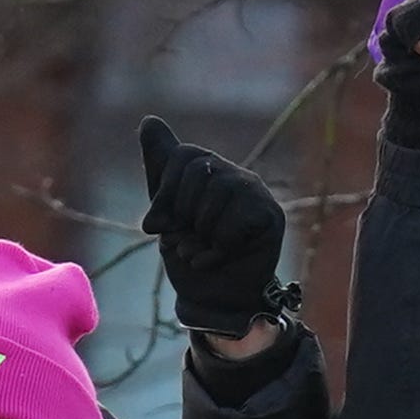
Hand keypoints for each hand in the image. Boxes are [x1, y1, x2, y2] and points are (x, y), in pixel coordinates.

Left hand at [135, 117, 289, 339]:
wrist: (212, 298)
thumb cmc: (189, 252)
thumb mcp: (165, 209)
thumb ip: (160, 168)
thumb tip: (149, 120)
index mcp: (208, 167)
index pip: (181, 157)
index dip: (166, 195)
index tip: (160, 224)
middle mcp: (234, 174)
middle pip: (198, 175)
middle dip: (183, 217)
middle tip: (188, 240)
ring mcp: (256, 193)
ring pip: (216, 199)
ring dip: (200, 236)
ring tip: (203, 250)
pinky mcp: (270, 217)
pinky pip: (233, 223)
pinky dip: (218, 248)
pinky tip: (222, 258)